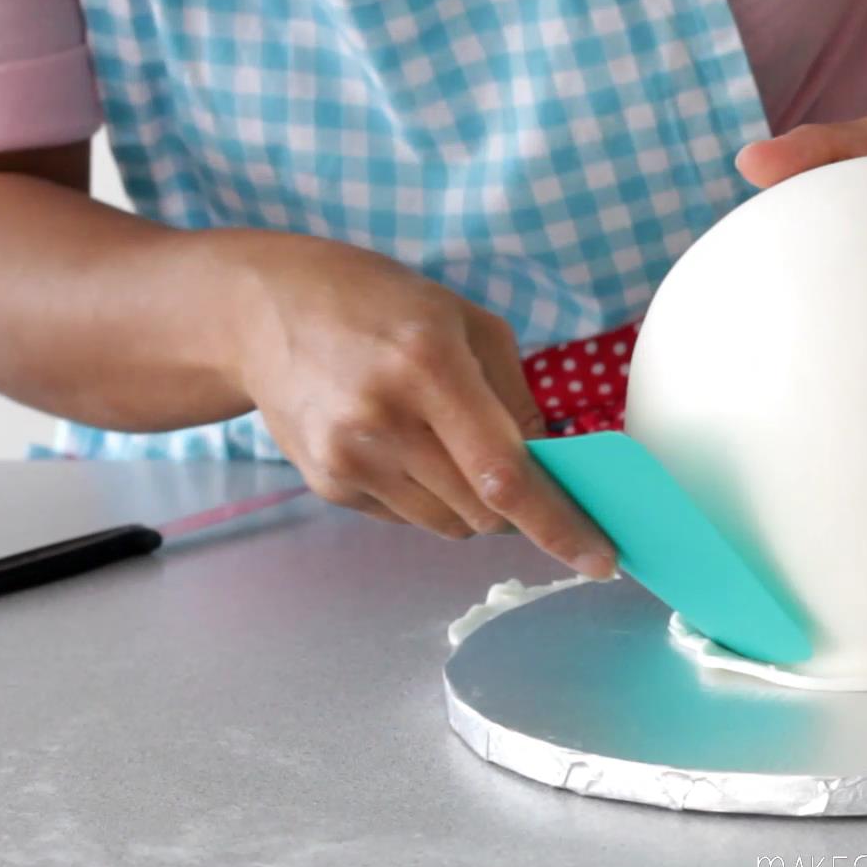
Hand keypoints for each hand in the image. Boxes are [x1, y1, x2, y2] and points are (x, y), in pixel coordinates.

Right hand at [214, 232, 616, 576]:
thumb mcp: (468, 324)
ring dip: (476, 504)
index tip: (601, 561)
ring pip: (450, 525)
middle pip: (484, 511)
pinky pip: (409, 517)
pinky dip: (431, 496)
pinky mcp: (328, 484)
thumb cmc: (382, 305)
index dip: (560, 525)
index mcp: (430, 366)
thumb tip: (555, 471)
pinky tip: (406, 444)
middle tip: (526, 475)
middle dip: (522, 508)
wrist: (264, 311)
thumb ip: (517, 400)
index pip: (506, 474)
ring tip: (451, 443)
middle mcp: (385, 420)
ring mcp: (349, 458)